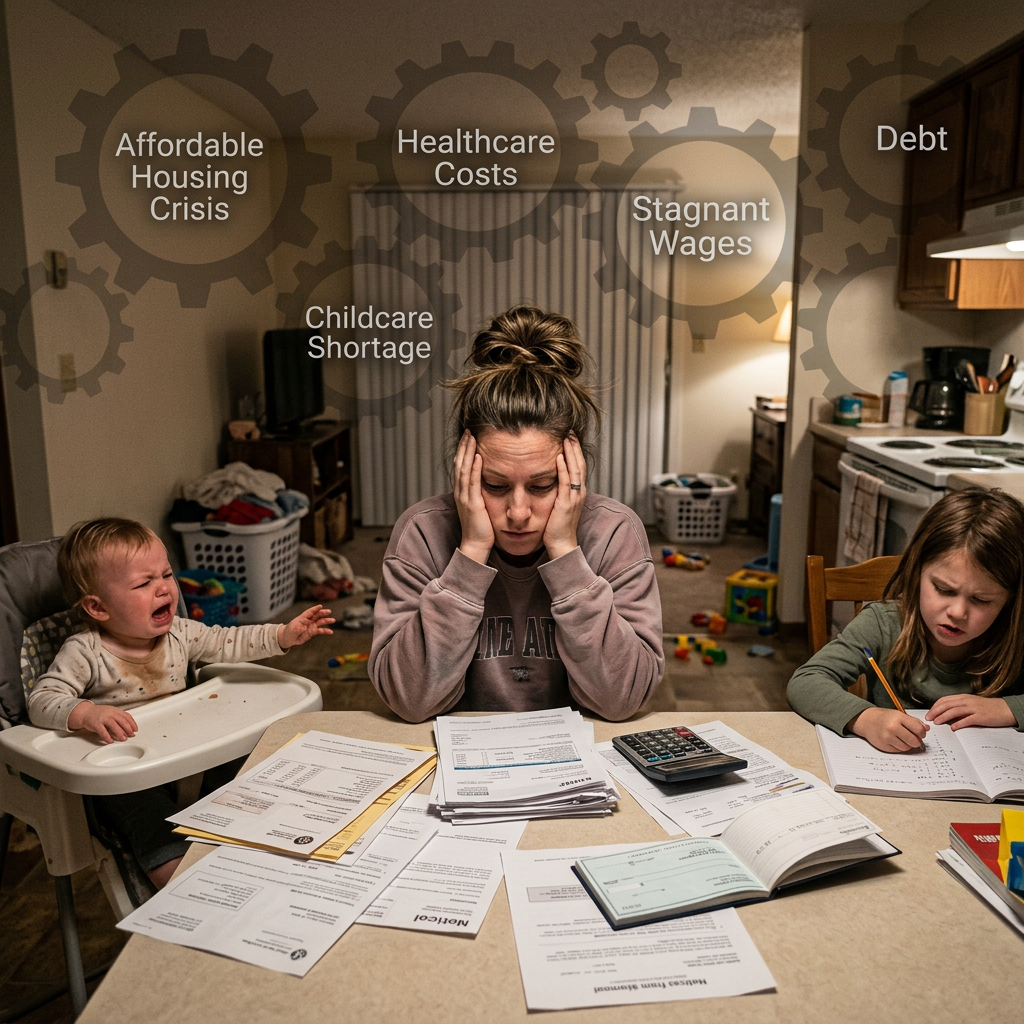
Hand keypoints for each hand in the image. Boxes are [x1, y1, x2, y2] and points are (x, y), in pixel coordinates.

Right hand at [68, 702, 137, 742]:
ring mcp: (103, 719)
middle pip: (122, 721)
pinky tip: (110, 741)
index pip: (127, 716)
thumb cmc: (99, 713)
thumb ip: (119, 718)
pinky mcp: (96, 724)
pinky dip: (107, 737)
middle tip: (132, 735)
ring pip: (114, 726)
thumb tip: (128, 728)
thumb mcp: (111, 712)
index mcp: (115, 711)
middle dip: (128, 729)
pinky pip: (103, 732)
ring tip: (124, 739)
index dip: (132, 723)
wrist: (85, 712)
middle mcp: (110, 714)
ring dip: (120, 733)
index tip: (135, 729)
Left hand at [278, 605, 334, 647]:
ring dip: (326, 620)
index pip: (310, 612)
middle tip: (329, 611)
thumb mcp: (292, 630)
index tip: (320, 606)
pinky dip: (326, 631)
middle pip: (317, 615)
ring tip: (333, 620)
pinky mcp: (313, 631)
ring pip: (320, 622)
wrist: (289, 638)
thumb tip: (303, 628)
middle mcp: (308, 620)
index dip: (315, 609)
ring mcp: (311, 625)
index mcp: (302, 618)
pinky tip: (331, 632)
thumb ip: (297, 629)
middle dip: (323, 613)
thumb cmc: (289, 632)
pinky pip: (320, 630)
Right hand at [454, 430, 494, 563]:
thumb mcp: (480, 505)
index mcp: (462, 491)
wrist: (476, 545)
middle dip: (464, 446)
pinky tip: (479, 456)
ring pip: (464, 469)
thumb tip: (487, 480)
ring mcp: (465, 497)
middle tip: (468, 430)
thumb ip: (480, 491)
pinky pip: (473, 482)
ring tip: (472, 437)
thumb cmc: (481, 527)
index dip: (464, 450)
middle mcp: (461, 492)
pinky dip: (475, 468)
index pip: (461, 465)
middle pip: (460, 463)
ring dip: (468, 452)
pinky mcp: (472, 504)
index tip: (469, 436)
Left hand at [543, 433, 585, 559]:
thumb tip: (551, 479)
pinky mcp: (566, 503)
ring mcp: (574, 497)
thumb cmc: (557, 527)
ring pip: (575, 469)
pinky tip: (558, 457)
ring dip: (570, 452)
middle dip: (574, 446)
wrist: (561, 545)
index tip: (569, 435)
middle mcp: (579, 492)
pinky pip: (566, 482)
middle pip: (579, 463)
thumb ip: (558, 491)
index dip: (575, 450)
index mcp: (578, 491)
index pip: (578, 465)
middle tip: (569, 430)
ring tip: (566, 437)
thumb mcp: (559, 504)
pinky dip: (563, 468)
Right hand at [848, 707, 928, 751]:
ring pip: (907, 748)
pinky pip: (899, 750)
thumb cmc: (884, 717)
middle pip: (914, 741)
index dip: (922, 733)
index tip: (921, 733)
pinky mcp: (884, 746)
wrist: (867, 721)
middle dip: (917, 741)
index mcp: (898, 718)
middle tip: (914, 738)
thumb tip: (926, 729)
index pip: (918, 729)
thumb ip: (914, 721)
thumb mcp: (899, 714)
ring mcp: (887, 738)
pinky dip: (900, 747)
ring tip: (903, 738)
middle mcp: (892, 728)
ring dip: (908, 745)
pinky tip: (896, 741)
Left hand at [926, 694, 1015, 729]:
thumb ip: (959, 707)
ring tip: (936, 722)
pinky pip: (967, 720)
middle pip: (946, 705)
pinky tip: (953, 728)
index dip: (935, 706)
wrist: (1005, 709)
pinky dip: (958, 724)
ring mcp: (973, 708)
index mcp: (963, 697)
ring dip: (943, 717)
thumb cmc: (987, 708)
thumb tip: (945, 715)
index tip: (929, 713)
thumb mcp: (971, 704)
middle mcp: (966, 701)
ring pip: (954, 711)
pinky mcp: (980, 717)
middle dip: (935, 712)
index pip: (944, 700)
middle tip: (928, 719)